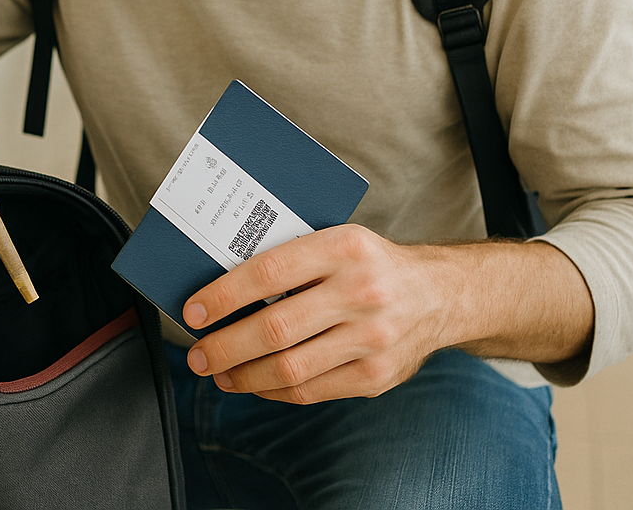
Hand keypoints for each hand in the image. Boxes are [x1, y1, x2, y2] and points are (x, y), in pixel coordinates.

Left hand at [180, 224, 452, 402]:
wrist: (440, 294)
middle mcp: (361, 292)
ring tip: (218, 373)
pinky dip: (273, 390)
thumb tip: (219, 284)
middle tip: (196, 355)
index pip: (269, 272)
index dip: (224, 296)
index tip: (192, 311)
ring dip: (243, 375)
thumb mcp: (337, 240)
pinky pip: (312, 391)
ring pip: (290, 368)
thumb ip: (290, 258)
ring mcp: (371, 338)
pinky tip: (254, 383)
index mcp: (344, 247)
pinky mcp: (377, 375)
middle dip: (224, 347)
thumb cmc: (370, 264)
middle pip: (275, 329)